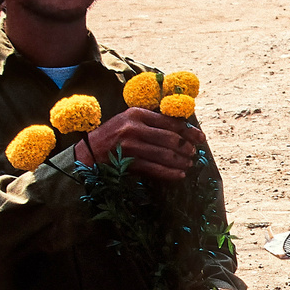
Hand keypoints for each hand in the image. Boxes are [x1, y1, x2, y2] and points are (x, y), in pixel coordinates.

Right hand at [77, 106, 206, 180]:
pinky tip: (179, 175)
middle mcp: (134, 128)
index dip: (189, 130)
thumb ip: (152, 122)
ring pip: (165, 154)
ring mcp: (131, 145)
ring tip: (188, 164)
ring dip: (181, 161)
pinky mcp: (128, 162)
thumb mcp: (130, 121)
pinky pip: (155, 168)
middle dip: (186, 147)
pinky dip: (170, 173)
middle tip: (194, 153)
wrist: (88, 152)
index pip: (170, 122)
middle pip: (171, 138)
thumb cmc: (113, 136)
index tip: (200, 137)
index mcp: (137, 114)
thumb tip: (181, 128)